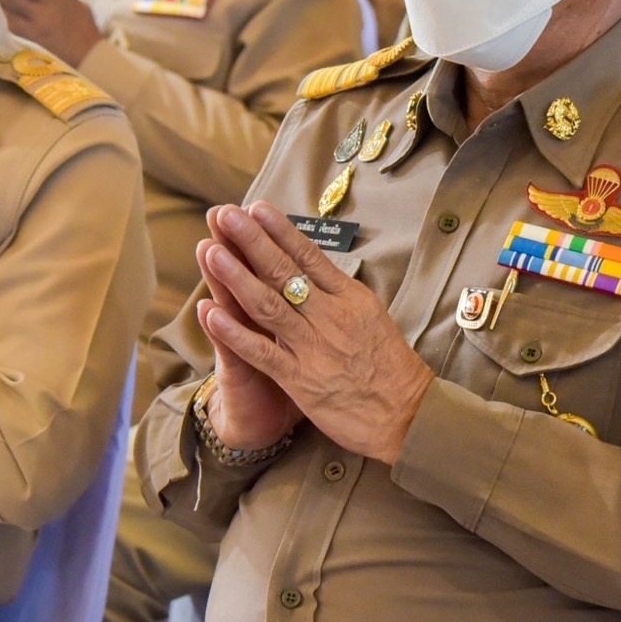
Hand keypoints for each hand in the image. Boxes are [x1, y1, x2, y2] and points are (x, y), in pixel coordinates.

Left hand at [198, 201, 434, 464]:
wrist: (409, 413)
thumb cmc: (392, 367)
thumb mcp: (373, 317)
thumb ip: (341, 295)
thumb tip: (315, 270)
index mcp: (349, 297)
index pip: (309, 256)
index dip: (280, 231)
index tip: (257, 207)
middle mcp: (330, 315)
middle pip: (284, 271)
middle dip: (252, 240)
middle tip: (225, 215)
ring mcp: (313, 346)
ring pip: (268, 304)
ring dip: (236, 276)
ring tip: (211, 251)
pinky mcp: (300, 379)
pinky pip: (261, 351)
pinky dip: (234, 332)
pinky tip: (210, 313)